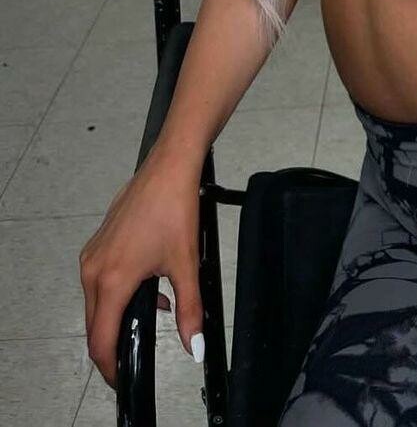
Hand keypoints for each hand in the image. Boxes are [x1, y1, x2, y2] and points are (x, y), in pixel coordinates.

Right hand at [78, 146, 205, 388]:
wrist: (169, 168)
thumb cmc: (176, 210)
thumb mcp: (187, 264)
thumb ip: (189, 310)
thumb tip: (193, 346)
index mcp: (112, 281)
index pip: (101, 339)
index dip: (111, 365)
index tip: (122, 379)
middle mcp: (93, 271)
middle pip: (96, 324)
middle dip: (115, 342)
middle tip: (138, 354)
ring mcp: (92, 256)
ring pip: (98, 302)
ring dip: (121, 312)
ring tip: (158, 306)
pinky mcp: (97, 244)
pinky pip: (100, 280)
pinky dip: (119, 291)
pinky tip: (150, 283)